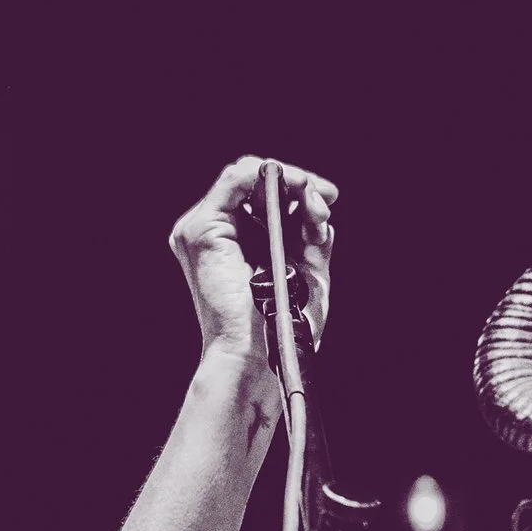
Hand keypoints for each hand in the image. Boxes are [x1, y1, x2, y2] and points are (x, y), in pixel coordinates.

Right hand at [167, 156, 336, 365]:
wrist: (260, 356)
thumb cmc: (282, 325)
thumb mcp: (307, 268)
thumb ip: (309, 232)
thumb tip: (317, 199)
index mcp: (238, 241)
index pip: (263, 194)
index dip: (298, 188)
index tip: (329, 197)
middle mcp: (217, 232)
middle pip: (256, 181)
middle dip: (298, 184)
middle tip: (326, 200)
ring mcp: (204, 229)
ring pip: (248, 175)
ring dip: (290, 182)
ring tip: (316, 208)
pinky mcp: (201, 231)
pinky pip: (235, 180)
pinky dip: (269, 177)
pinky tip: (295, 189)